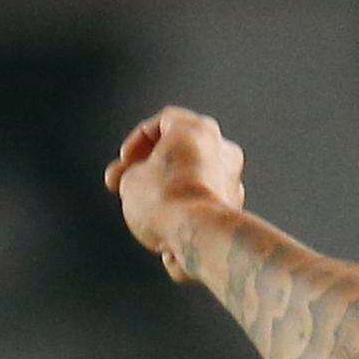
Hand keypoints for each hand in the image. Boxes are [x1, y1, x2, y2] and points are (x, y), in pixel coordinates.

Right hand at [105, 107, 247, 282]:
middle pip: (180, 151)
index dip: (137, 142)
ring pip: (193, 179)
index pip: (162, 122)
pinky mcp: (234, 207)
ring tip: (145, 214)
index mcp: (196, 128)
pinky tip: (168, 231)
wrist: (199, 236)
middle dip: (152, 169)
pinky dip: (186, 213)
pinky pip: (203, 205)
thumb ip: (131, 173)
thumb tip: (136, 181)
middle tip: (128, 186)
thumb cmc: (166, 201)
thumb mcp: (129, 180)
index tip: (124, 163)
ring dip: (169, 191)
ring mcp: (232, 178)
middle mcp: (221, 147)